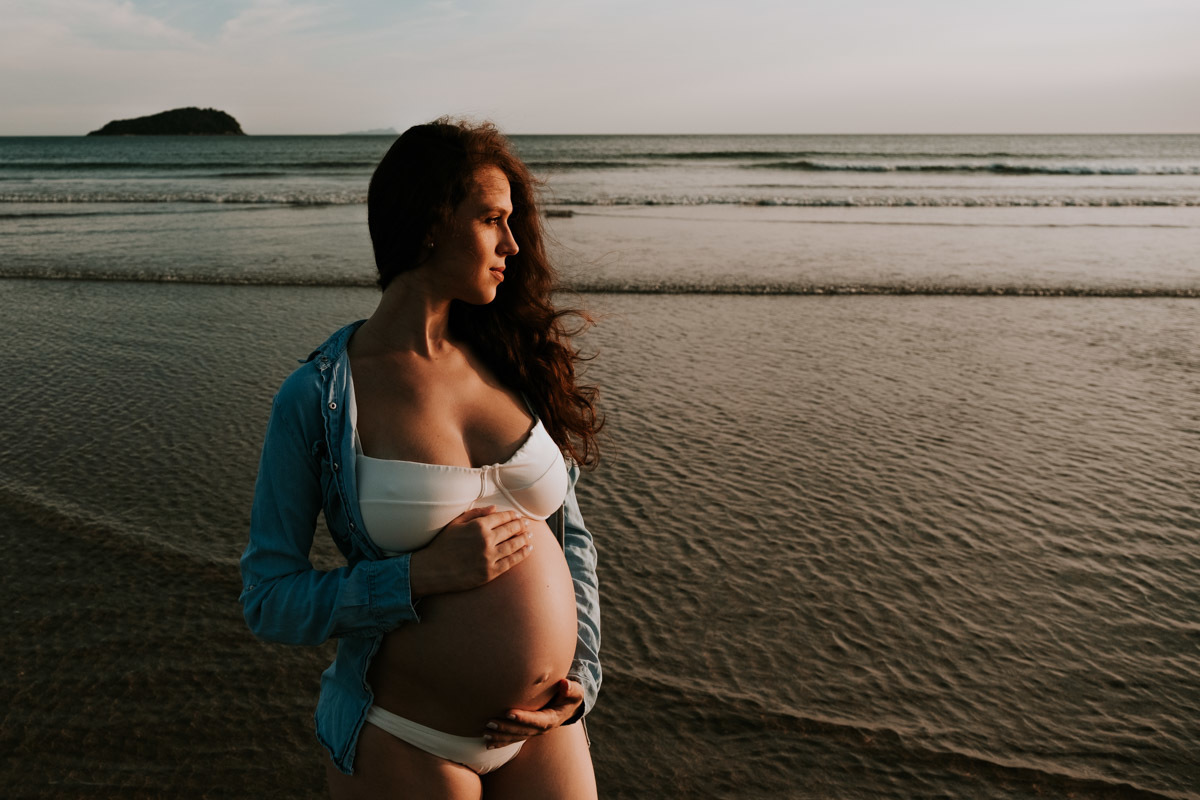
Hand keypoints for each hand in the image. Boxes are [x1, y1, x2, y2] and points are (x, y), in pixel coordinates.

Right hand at [409, 506, 531, 597]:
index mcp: (478, 526)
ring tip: (530, 536)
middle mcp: (486, 540)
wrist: (432, 570)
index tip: (518, 516)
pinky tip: (528, 550)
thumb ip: (476, 513)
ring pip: (514, 545)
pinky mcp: (490, 572)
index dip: (513, 515)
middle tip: (527, 524)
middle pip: (511, 529)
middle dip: (521, 525)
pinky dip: (522, 554)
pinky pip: (511, 561)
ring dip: (525, 539)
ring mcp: (489, 557)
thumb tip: (494, 508)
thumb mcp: (456, 523)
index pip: (502, 517)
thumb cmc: (442, 544)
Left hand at [482, 679, 583, 747]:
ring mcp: (533, 732)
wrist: (568, 706)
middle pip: (522, 731)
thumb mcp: (575, 691)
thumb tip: (564, 683)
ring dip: (500, 736)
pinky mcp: (527, 732)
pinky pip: (513, 739)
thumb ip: (570, 689)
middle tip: (490, 723)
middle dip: (506, 728)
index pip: (536, 720)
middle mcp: (541, 729)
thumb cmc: (570, 695)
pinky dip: (501, 742)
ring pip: (515, 737)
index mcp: (552, 719)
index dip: (523, 718)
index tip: (509, 713)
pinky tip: (487, 743)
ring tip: (485, 732)